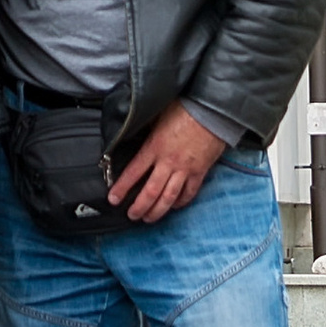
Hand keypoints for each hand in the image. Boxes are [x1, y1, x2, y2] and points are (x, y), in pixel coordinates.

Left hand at [108, 103, 226, 223]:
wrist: (212, 109)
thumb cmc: (184, 107)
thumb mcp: (158, 115)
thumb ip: (146, 128)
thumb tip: (132, 132)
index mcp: (154, 147)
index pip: (133, 172)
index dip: (122, 188)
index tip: (113, 199)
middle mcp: (168, 162)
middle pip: (150, 192)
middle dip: (139, 207)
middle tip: (131, 215)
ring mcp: (185, 169)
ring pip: (169, 198)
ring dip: (157, 211)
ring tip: (148, 218)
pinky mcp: (200, 172)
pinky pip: (189, 193)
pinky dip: (181, 202)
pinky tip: (174, 206)